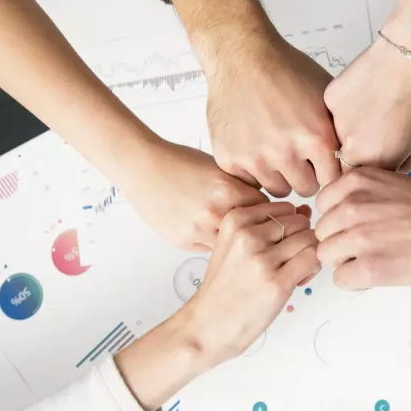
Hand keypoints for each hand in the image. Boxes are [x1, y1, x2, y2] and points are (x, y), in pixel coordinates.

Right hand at [115, 201, 319, 410]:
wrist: (207, 326)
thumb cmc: (223, 288)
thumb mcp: (234, 245)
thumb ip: (268, 226)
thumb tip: (305, 210)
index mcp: (234, 220)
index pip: (285, 207)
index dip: (291, 225)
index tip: (281, 244)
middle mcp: (247, 236)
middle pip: (300, 222)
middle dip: (302, 239)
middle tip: (291, 260)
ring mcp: (262, 259)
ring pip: (309, 239)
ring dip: (309, 254)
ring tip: (294, 271)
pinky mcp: (277, 283)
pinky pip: (313, 260)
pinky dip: (312, 268)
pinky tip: (298, 280)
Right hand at [124, 140, 268, 251]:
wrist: (143, 167)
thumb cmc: (179, 162)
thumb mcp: (219, 167)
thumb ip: (242, 186)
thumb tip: (263, 203)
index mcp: (228, 189)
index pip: (265, 209)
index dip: (266, 210)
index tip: (267, 212)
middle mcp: (214, 212)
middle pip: (251, 230)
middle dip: (253, 229)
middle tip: (253, 226)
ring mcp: (197, 230)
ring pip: (230, 245)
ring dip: (233, 240)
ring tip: (230, 230)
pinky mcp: (182, 241)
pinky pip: (209, 249)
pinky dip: (212, 241)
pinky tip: (207, 229)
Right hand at [206, 35, 340, 196]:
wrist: (242, 56)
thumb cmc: (285, 71)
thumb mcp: (326, 97)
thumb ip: (339, 132)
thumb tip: (355, 157)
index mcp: (316, 137)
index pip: (333, 181)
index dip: (328, 171)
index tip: (322, 163)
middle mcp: (286, 151)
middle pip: (306, 189)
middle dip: (305, 175)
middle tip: (298, 155)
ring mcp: (255, 157)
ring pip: (277, 189)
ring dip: (280, 174)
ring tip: (276, 148)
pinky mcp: (229, 158)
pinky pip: (250, 182)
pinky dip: (253, 170)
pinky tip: (255, 145)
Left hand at [315, 168, 410, 289]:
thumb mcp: (394, 184)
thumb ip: (364, 196)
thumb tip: (344, 216)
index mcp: (357, 181)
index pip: (323, 206)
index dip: (340, 221)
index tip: (359, 227)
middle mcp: (352, 205)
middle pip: (322, 233)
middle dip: (342, 243)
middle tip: (372, 247)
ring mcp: (359, 236)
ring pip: (327, 257)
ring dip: (348, 262)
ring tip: (380, 259)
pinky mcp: (371, 267)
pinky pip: (341, 280)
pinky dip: (358, 281)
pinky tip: (383, 273)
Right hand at [325, 0, 410, 172]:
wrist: (409, 57)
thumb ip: (400, 165)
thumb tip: (388, 174)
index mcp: (376, 162)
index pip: (359, 181)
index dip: (367, 171)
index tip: (374, 159)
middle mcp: (352, 148)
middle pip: (345, 161)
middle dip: (357, 152)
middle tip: (374, 130)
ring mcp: (336, 124)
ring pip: (336, 136)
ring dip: (349, 129)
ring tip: (372, 109)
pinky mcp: (329, 101)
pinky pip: (332, 113)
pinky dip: (344, 108)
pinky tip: (363, 94)